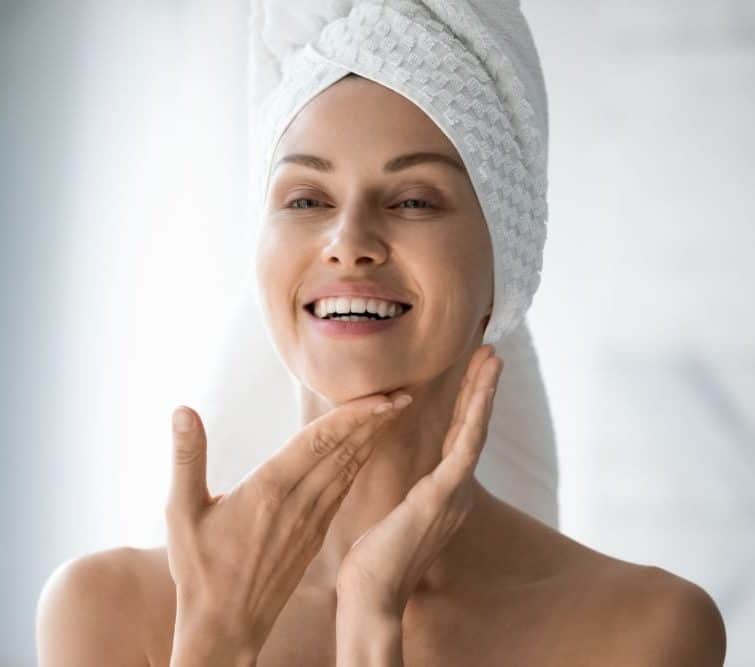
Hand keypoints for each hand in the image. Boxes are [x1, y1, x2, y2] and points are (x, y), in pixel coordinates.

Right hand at [164, 387, 412, 663]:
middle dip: (375, 420)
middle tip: (403, 393)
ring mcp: (312, 521)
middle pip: (344, 451)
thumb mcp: (181, 511)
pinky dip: (360, 463)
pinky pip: (344, 489)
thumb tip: (182, 410)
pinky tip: (368, 449)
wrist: (225, 626)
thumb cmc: (200, 569)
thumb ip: (187, 458)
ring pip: (349, 469)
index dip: (354, 416)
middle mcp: (299, 502)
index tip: (383, 396)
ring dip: (373, 438)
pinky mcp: (316, 535)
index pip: (320, 442)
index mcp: (270, 490)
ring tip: (394, 412)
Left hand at [335, 344, 502, 617]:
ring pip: (475, 430)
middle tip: (492, 354)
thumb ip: (413, 498)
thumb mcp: (398, 518)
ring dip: (484, 391)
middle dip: (482, 389)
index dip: (468, 405)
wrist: (372, 595)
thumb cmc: (377, 561)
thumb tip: (413, 486)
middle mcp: (457, 490)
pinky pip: (465, 447)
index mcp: (444, 493)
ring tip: (493, 358)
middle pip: (474, 428)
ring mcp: (453, 492)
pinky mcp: (442, 495)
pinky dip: (475, 415)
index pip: (460, 440)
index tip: (475, 376)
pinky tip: (482, 390)